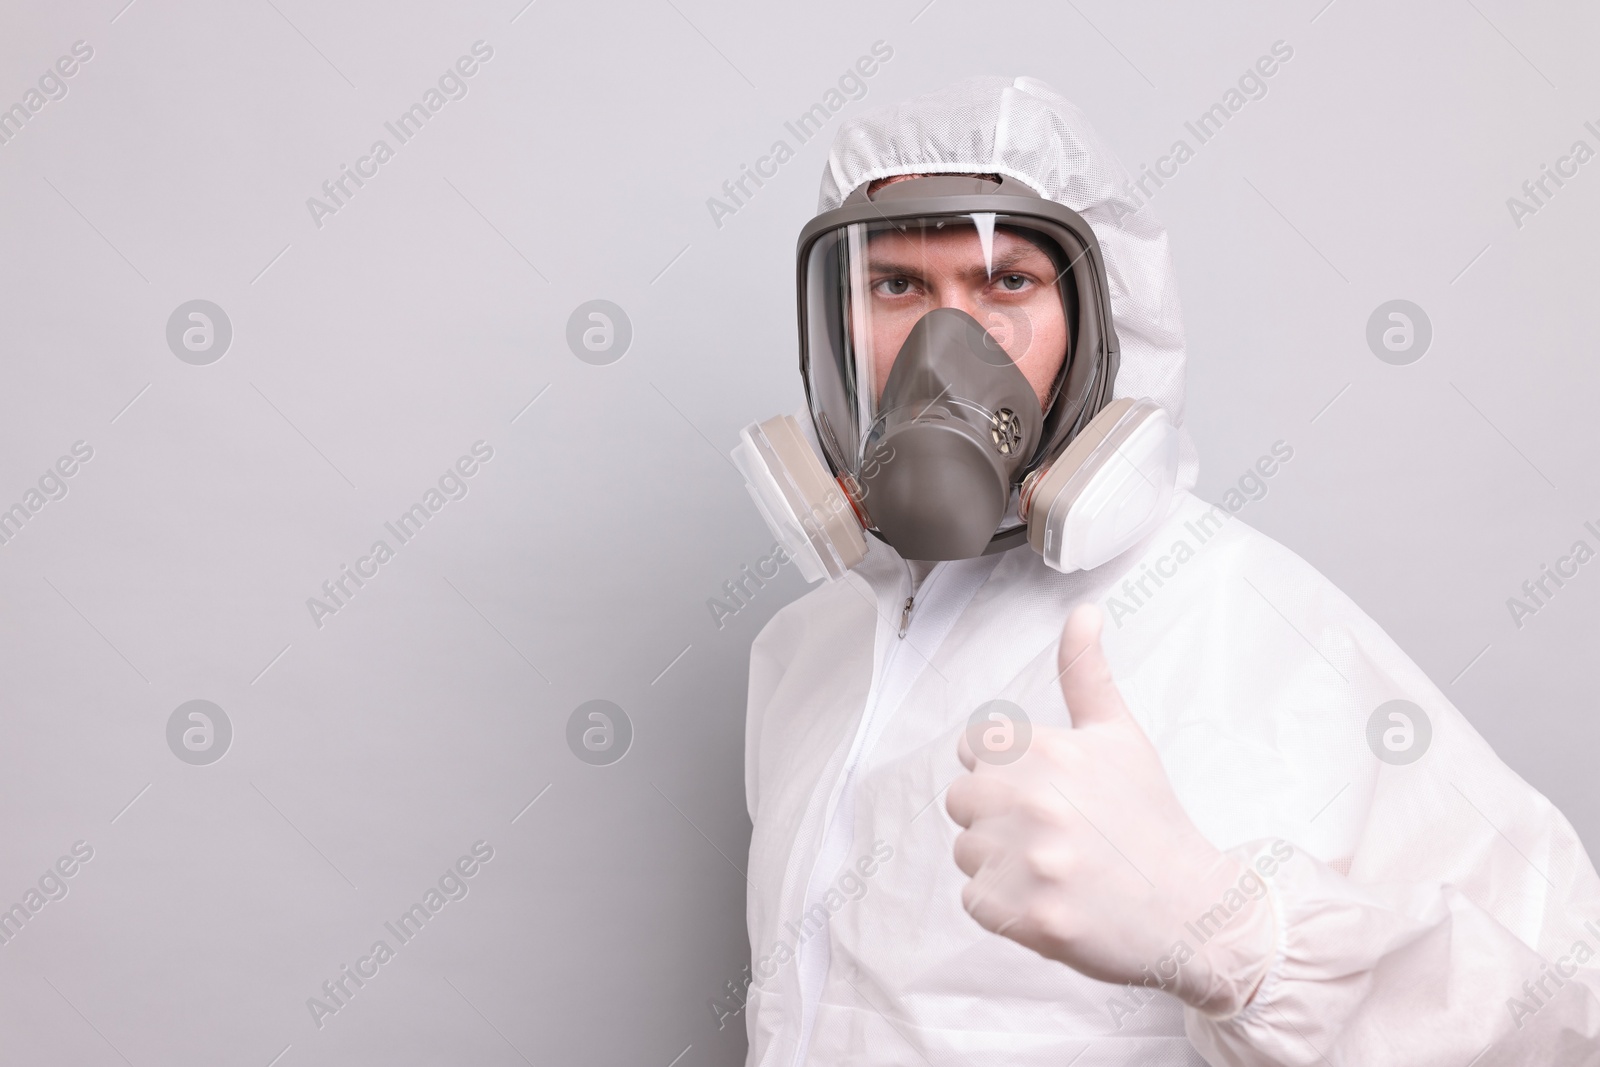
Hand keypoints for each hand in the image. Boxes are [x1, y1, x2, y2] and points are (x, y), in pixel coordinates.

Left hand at [945, 604, 1273, 1015]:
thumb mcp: (1120, 735)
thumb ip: (1086, 673)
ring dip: (999, 863)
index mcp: (1049, 750)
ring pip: (966, 852)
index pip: (973, 748)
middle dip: (996, 815)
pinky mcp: (1029, 915)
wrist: (1190, 908)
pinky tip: (1050, 897)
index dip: (1001, 768)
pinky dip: (1004, 906)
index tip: (1039, 787)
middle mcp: (1034, 800)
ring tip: (1055, 866)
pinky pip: (975, 900)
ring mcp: (1031, 862)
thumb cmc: (1149, 820)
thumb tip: (1083, 611)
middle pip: (961, 800)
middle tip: (1051, 831)